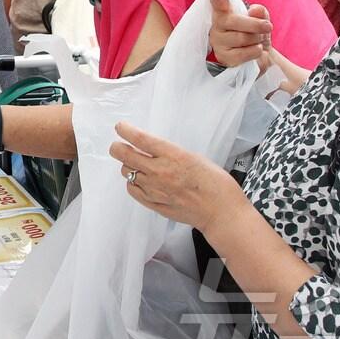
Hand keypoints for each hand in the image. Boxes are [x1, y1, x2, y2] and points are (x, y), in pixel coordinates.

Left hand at [109, 121, 247, 232]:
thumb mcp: (194, 157)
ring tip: (137, 165)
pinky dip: (133, 183)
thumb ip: (170, 153)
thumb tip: (151, 149)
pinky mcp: (154, 204)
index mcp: (173, 155)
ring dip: (128, 166)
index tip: (120, 127)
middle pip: (124, 155)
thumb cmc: (215, 183)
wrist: (221, 211)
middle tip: (119, 146)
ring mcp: (155, 189)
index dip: (125, 130)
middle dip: (118, 147)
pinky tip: (140, 181)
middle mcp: (160, 171)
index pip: (139, 138)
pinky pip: (132, 190)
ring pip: (126, 172)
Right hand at [208, 0, 271, 70]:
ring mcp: (218, 43)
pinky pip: (245, 53)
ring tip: (257, 41)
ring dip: (257, 39)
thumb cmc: (255, 35)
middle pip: (236, 22)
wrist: (260, 58)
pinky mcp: (224, 58)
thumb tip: (255, 10)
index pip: (218, 5)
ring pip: (242, 38)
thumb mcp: (261, 21)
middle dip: (256, 24)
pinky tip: (255, 50)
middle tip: (268, 26)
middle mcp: (216, 27)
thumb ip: (259, 13)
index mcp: (223, 14)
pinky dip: (256, 51)